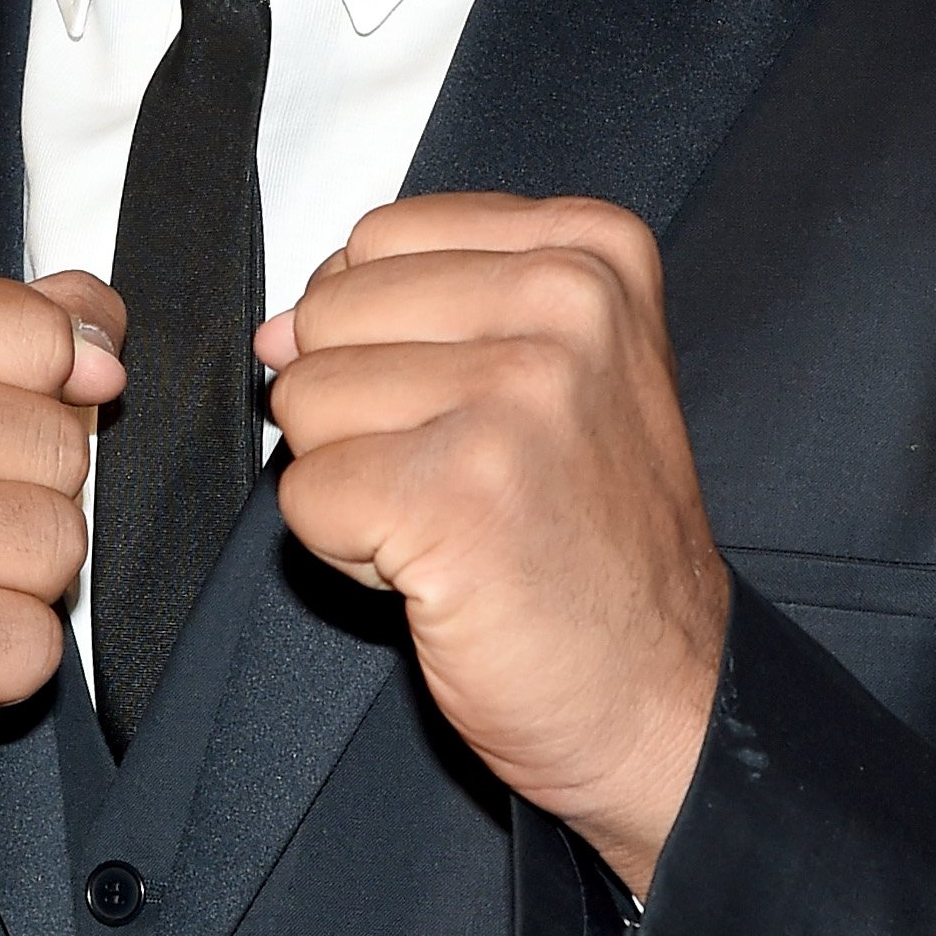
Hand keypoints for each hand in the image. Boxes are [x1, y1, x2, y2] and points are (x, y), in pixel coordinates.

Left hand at [256, 196, 727, 893]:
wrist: (660, 695)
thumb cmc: (593, 544)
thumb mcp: (552, 370)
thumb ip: (416, 310)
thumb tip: (276, 328)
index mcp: (592, 251)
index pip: (378, 240)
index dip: (387, 337)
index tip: (478, 408)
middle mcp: (567, 304)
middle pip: (330, 313)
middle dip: (361, 410)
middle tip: (468, 480)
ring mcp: (516, 396)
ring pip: (306, 401)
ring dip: (356, 482)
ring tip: (459, 523)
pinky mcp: (457, 493)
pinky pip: (305, 495)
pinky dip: (348, 551)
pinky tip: (441, 569)